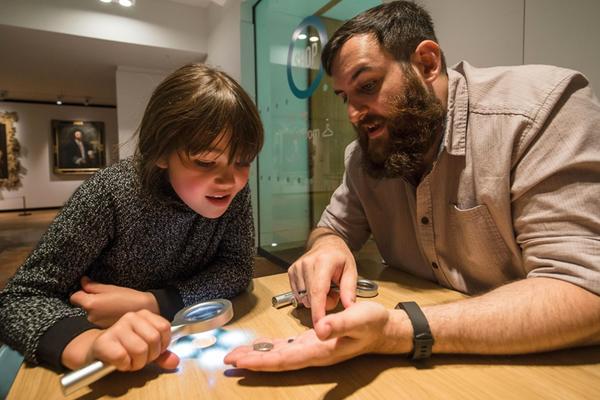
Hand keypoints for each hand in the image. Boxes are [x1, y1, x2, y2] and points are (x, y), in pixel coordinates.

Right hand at [62, 310, 178, 370]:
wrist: (98, 349)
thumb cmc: (125, 347)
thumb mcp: (146, 348)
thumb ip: (162, 354)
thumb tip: (175, 361)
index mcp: (144, 314)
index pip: (164, 328)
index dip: (162, 345)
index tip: (153, 350)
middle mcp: (131, 317)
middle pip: (154, 339)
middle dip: (150, 356)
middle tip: (140, 358)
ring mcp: (117, 327)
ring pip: (140, 349)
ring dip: (137, 363)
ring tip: (130, 360)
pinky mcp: (104, 341)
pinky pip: (123, 358)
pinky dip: (124, 365)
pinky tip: (120, 362)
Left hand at [70, 276, 158, 327]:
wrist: (146, 313)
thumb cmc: (131, 299)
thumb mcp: (112, 288)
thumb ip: (94, 286)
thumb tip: (83, 281)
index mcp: (91, 303)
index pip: (74, 297)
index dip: (81, 293)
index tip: (87, 291)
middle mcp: (90, 316)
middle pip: (83, 306)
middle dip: (90, 301)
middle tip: (105, 298)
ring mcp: (96, 324)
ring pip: (90, 313)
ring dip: (97, 310)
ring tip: (112, 306)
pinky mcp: (103, 330)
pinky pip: (98, 321)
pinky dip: (103, 317)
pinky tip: (114, 313)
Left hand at [224, 302, 394, 370]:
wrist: (383, 328)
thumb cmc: (372, 323)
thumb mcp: (359, 318)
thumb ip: (339, 323)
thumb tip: (319, 328)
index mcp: (321, 350)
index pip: (286, 358)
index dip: (262, 361)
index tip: (241, 362)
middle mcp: (313, 353)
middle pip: (277, 360)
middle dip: (253, 360)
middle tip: (228, 360)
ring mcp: (312, 349)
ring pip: (280, 355)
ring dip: (258, 355)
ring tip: (236, 355)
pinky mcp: (313, 342)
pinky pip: (287, 347)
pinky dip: (270, 347)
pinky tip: (259, 347)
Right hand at [288, 231, 357, 324]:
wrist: (326, 243)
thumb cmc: (340, 258)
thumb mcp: (351, 271)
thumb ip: (349, 290)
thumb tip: (349, 309)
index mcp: (324, 262)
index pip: (318, 291)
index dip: (318, 311)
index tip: (320, 327)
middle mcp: (307, 264)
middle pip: (310, 297)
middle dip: (323, 303)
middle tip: (333, 293)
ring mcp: (297, 267)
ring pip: (303, 298)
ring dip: (315, 300)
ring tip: (324, 288)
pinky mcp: (291, 271)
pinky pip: (297, 294)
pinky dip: (307, 295)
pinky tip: (314, 286)